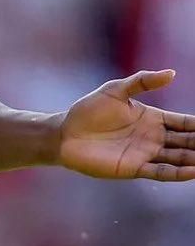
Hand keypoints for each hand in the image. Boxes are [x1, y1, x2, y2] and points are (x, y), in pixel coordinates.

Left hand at [59, 69, 194, 180]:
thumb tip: (172, 72)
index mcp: (152, 118)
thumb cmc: (88, 109)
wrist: (65, 132)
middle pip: (186, 142)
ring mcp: (145, 154)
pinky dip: (178, 172)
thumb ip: (143, 82)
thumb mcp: (115, 90)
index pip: (184, 123)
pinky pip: (161, 171)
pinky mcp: (135, 168)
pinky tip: (193, 170)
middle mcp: (153, 138)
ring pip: (179, 157)